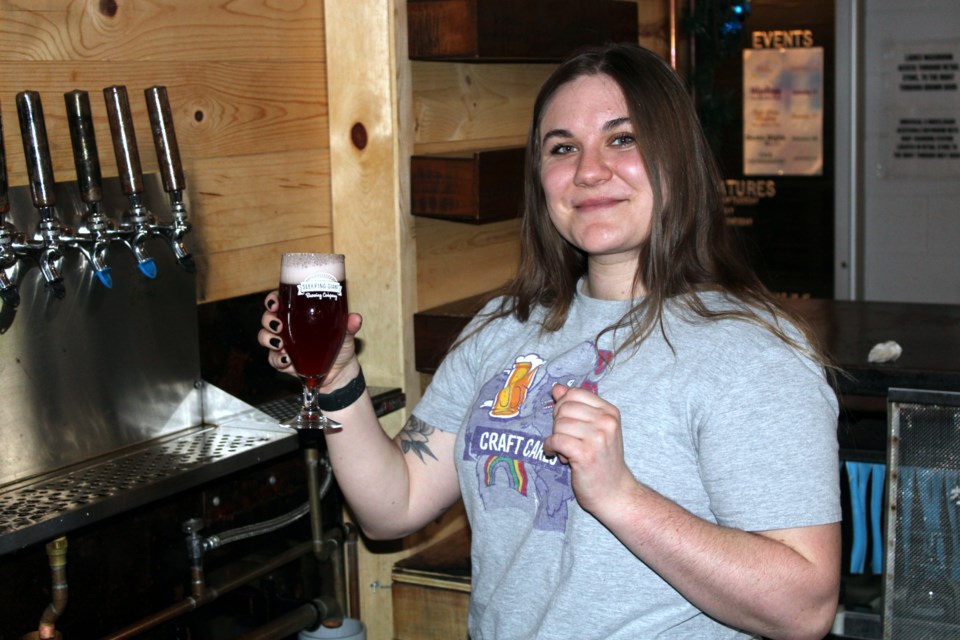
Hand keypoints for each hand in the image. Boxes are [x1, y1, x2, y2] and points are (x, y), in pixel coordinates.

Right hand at [257, 290, 363, 389]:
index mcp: (299, 313)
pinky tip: (288, 361)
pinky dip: (278, 360)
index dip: (272, 300)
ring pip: (265, 337)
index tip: (276, 303)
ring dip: (268, 339)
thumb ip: (349, 325)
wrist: (340, 372)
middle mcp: (287, 326)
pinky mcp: (283, 361)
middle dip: (268, 320)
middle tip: (278, 325)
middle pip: (268, 318)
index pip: (280, 300)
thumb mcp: (346, 333)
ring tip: (280, 344)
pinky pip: (273, 359)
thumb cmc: (340, 345)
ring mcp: (283, 344)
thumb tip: (355, 318)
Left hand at [543, 384, 635, 516]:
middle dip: (558, 423)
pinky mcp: (585, 454)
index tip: (566, 421)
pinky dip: (550, 447)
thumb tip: (557, 388)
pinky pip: (555, 440)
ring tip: (566, 451)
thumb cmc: (602, 459)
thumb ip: (576, 406)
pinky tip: (556, 455)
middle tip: (567, 439)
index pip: (574, 393)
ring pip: (558, 424)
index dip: (563, 406)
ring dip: (556, 438)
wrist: (613, 492)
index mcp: (610, 412)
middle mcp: (606, 422)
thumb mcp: (594, 428)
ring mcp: (597, 438)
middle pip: (564, 408)